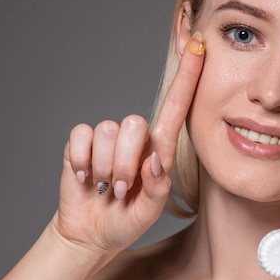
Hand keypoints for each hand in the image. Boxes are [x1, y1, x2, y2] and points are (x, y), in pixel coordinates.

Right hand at [51, 33, 205, 255]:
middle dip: (125, 163)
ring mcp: (106, 139)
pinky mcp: (80, 143)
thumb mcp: (148, 213)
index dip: (188, 76)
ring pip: (107, 131)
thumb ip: (156, 189)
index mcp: (158, 150)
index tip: (200, 46)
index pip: (176, 107)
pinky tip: (84, 180)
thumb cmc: (126, 221)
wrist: (89, 233)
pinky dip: (81, 163)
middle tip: (119, 189)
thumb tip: (153, 161)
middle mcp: (134, 139)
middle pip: (134, 123)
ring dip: (104, 168)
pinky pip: (81, 136)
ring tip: (103, 188)